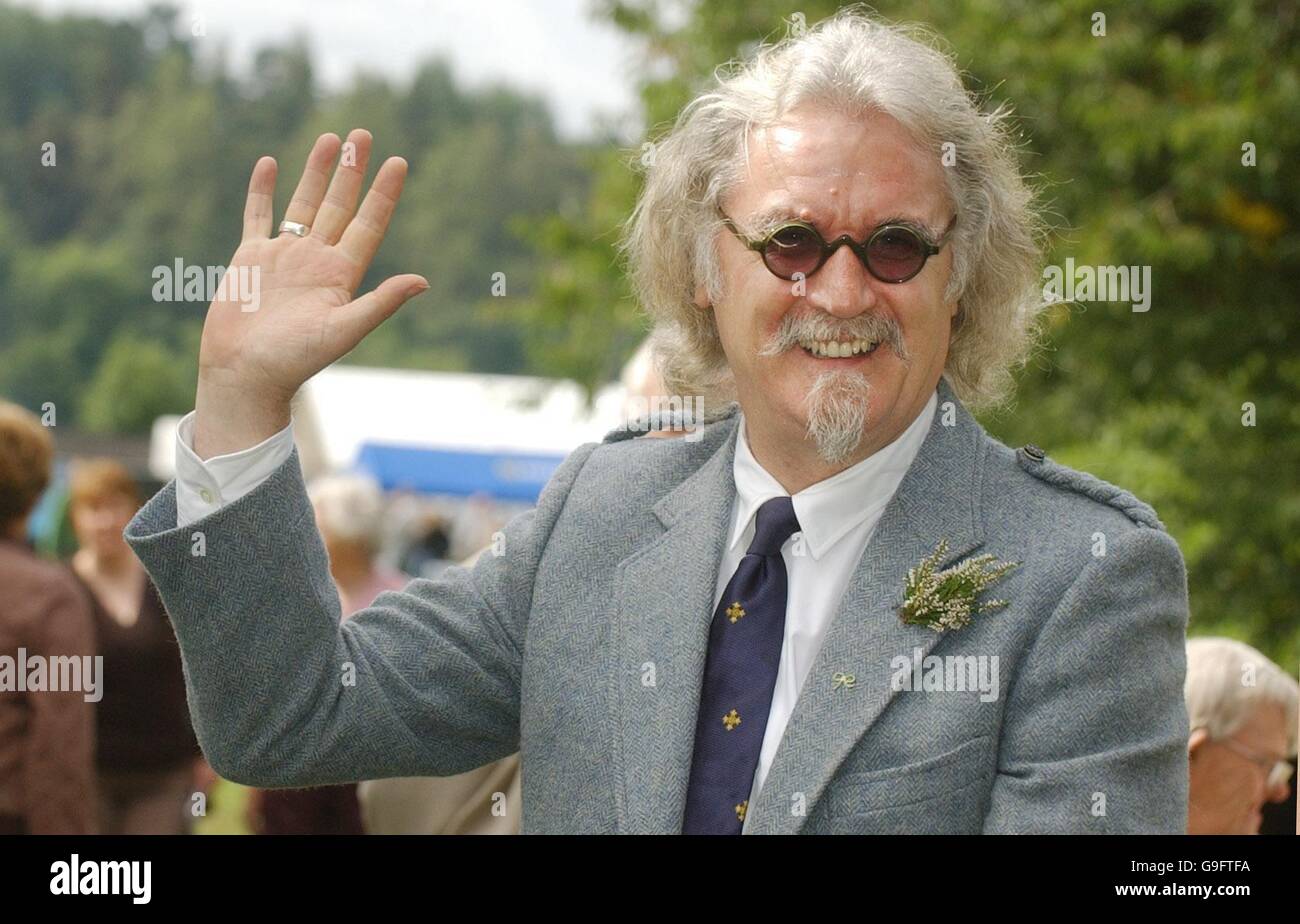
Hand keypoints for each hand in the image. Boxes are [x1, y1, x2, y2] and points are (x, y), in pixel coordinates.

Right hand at [193, 129, 427, 457]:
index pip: (369, 224)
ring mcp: (284, 256)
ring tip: (333, 138)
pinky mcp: (251, 258)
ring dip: (317, 171)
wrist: (244, 373)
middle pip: (339, 205)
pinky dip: (263, 190)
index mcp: (342, 275)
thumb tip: (423, 281)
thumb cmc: (295, 359)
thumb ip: (381, 303)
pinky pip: (258, 216)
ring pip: (303, 203)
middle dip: (353, 170)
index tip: (399, 162)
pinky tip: (271, 163)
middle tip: (365, 133)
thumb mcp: (345, 330)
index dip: (384, 194)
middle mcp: (316, 260)